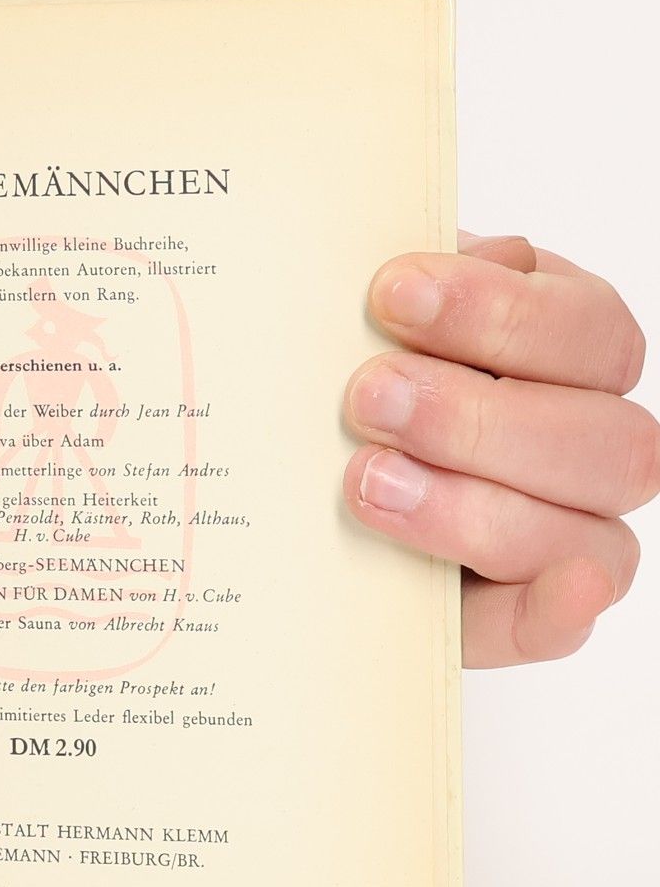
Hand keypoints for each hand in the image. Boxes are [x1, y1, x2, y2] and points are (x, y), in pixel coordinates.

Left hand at [344, 231, 656, 665]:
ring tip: (365, 481)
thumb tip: (410, 261)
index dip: (499, 311)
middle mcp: (585, 440)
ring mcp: (565, 531)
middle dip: (477, 415)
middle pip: (599, 436)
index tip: (391, 292)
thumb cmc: (335, 377)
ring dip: (472, 505)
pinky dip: (556, 612)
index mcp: (562, 350)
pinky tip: (556, 594)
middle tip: (368, 396)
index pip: (585, 328)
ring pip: (583, 529)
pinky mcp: (514, 614)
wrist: (287, 475)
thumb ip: (392, 293)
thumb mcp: (353, 321)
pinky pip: (555, 625)